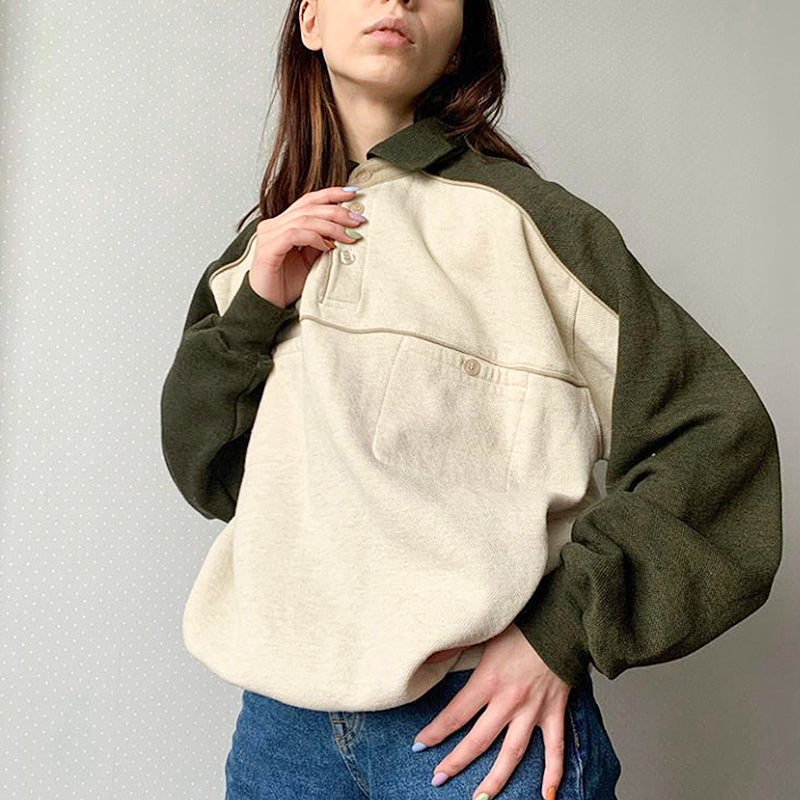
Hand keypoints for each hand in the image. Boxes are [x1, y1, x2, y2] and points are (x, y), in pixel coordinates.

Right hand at [248, 186, 366, 308]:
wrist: (267, 306)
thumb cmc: (285, 284)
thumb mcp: (310, 260)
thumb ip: (322, 243)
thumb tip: (346, 231)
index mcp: (283, 223)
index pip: (308, 201)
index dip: (330, 194)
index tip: (353, 193)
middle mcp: (273, 225)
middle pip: (309, 207)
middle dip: (337, 211)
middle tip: (358, 220)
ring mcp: (269, 235)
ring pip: (304, 220)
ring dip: (331, 226)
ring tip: (349, 236)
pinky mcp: (268, 248)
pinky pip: (294, 235)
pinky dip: (313, 238)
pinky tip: (327, 246)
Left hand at [413, 623, 571, 799]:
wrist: (561, 621)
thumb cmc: (521, 625)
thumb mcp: (483, 632)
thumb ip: (454, 647)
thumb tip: (426, 656)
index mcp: (488, 680)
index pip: (455, 714)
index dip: (435, 732)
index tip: (419, 745)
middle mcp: (509, 701)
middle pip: (478, 741)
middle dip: (456, 761)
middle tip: (438, 778)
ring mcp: (534, 710)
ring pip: (512, 753)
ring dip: (496, 779)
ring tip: (480, 798)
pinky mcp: (555, 712)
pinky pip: (555, 749)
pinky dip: (553, 774)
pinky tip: (547, 796)